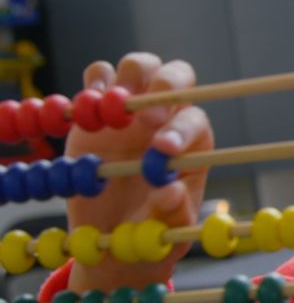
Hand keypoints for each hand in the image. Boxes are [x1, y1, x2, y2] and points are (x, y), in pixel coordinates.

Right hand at [66, 52, 213, 293]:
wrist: (109, 236)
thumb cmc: (150, 232)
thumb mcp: (167, 235)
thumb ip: (172, 214)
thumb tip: (169, 191)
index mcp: (193, 143)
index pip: (194, 121)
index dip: (181, 130)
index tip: (162, 150)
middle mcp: (168, 117)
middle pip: (178, 75)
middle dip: (165, 85)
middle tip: (144, 117)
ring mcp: (133, 107)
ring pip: (140, 66)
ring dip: (130, 76)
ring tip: (114, 108)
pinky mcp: (99, 107)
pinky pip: (99, 76)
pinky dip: (94, 81)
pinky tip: (89, 105)